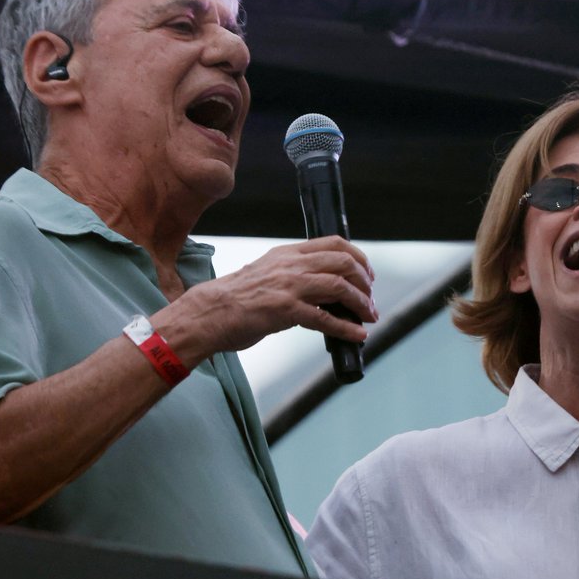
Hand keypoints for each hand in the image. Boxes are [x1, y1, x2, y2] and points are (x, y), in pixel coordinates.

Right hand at [160, 235, 377, 358]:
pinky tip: (357, 335)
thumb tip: (321, 288)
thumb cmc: (234, 298)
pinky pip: (325, 319)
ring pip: (339, 287)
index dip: (358, 258)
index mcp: (287, 253)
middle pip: (343, 263)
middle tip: (370, 299)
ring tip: (369, 317)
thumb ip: (293, 274)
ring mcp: (289, 287)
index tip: (367, 274)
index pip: (334, 243)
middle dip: (365, 282)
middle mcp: (291, 266)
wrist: (207, 313)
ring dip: (361, 304)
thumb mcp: (267, 273)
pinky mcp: (285, 311)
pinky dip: (346, 328)